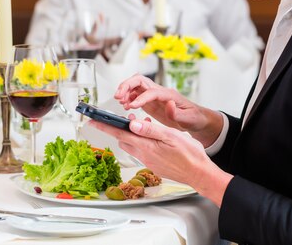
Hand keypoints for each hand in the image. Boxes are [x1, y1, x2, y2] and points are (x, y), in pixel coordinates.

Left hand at [89, 118, 232, 206]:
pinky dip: (142, 141)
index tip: (92, 120)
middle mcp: (144, 155)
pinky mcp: (154, 165)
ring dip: (133, 135)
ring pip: (133, 145)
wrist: (199, 173)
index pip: (119, 134)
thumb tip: (133, 124)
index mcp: (146, 146)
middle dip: (119, 128)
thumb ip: (151, 130)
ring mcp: (148, 161)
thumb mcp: (171, 136)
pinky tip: (153, 137)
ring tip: (143, 124)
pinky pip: (142, 151)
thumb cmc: (189, 154)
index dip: (104, 126)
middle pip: (123, 139)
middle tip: (124, 117)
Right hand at [114, 74, 222, 146]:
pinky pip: (136, 94)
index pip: (151, 91)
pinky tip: (125, 107)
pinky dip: (128, 98)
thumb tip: (169, 104)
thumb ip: (178, 113)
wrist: (196, 119)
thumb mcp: (189, 119)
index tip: (131, 106)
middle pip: (139, 80)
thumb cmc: (194, 118)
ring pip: (136, 85)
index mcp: (169, 94)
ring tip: (120, 102)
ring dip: (125, 91)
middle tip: (117, 96)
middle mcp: (160, 92)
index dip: (140, 98)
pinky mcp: (151, 101)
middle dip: (126, 85)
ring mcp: (154, 96)